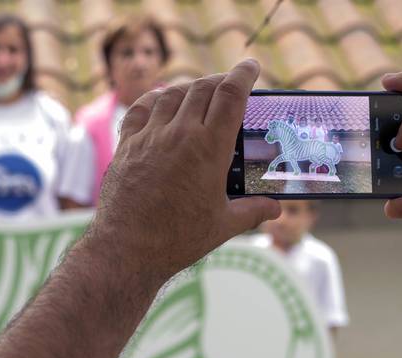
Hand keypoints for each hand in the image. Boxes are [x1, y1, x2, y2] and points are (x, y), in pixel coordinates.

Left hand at [89, 59, 280, 284]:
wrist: (127, 248)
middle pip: (202, 89)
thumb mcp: (223, 225)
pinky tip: (160, 100)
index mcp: (209, 148)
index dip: (244, 74)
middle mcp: (179, 133)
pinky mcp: (126, 146)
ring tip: (198, 91)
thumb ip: (252, 211)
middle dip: (220, 80)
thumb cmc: (177, 239)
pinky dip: (154, 98)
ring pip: (171, 94)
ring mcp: (149, 137)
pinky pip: (140, 110)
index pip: (231, 95)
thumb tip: (275, 209)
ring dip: (189, 87)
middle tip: (229, 83)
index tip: (251, 66)